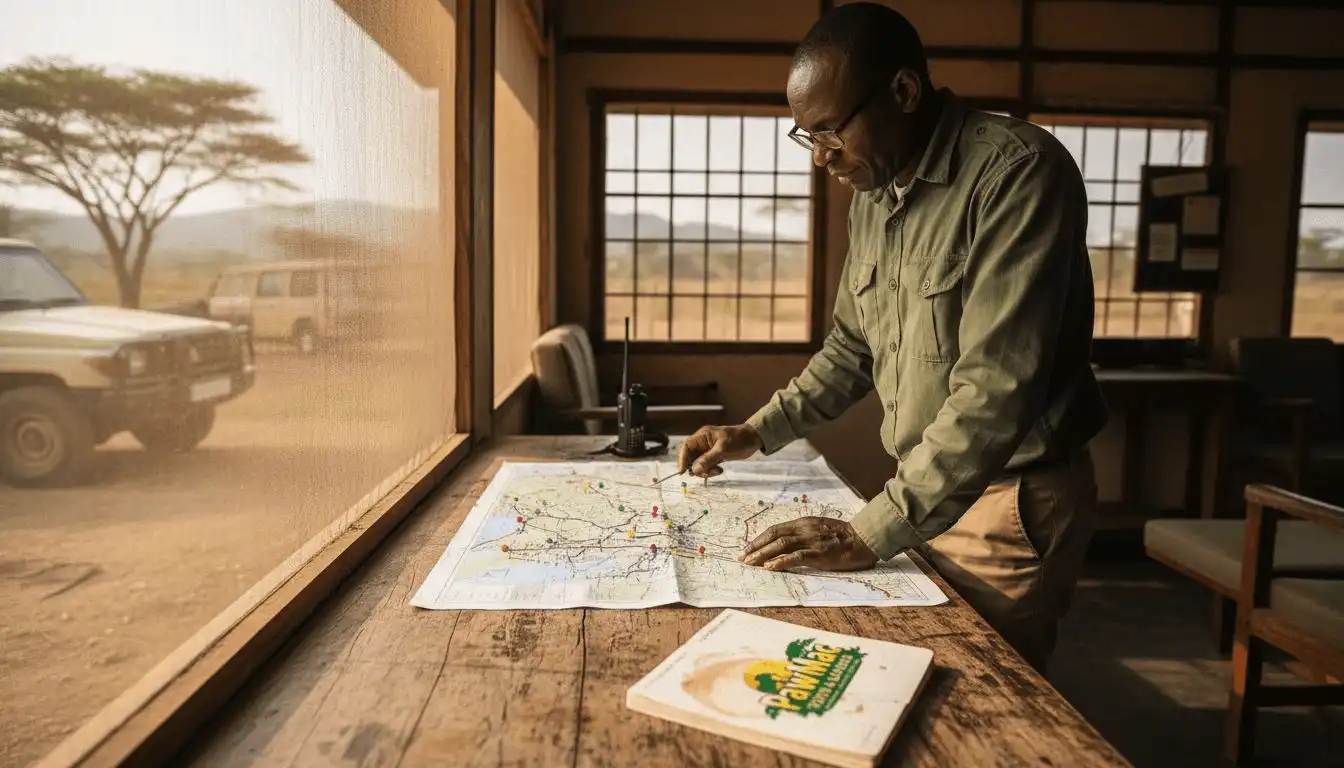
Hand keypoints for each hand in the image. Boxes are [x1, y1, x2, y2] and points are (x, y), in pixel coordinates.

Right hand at [677, 424, 761, 477]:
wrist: (753, 439)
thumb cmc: (739, 440)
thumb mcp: (724, 449)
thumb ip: (708, 459)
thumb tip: (695, 470)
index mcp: (702, 436)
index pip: (686, 446)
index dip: (681, 459)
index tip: (682, 471)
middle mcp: (702, 443)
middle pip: (690, 457)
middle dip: (696, 467)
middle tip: (706, 473)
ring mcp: (707, 450)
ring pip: (697, 464)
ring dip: (704, 471)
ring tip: (717, 471)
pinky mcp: (713, 457)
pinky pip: (705, 466)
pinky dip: (710, 471)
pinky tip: (719, 470)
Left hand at [740, 517, 877, 571]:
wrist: (864, 539)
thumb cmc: (843, 536)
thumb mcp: (820, 528)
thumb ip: (804, 533)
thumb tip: (786, 543)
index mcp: (803, 523)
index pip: (775, 529)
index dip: (759, 539)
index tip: (747, 549)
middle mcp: (804, 529)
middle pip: (773, 535)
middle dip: (755, 547)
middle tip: (742, 558)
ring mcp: (811, 541)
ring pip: (780, 545)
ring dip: (762, 555)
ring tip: (750, 564)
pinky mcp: (819, 554)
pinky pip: (795, 557)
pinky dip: (780, 562)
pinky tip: (770, 568)